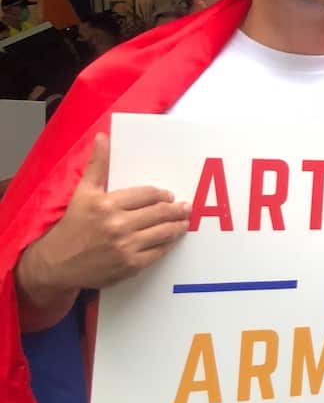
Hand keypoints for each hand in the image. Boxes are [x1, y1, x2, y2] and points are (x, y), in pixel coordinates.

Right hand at [16, 133, 189, 329]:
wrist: (58, 263)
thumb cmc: (73, 224)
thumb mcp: (83, 192)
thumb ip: (97, 165)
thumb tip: (102, 137)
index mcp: (107, 204)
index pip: (148, 194)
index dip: (162, 195)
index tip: (169, 196)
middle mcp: (117, 225)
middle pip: (160, 212)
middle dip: (176, 209)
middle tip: (185, 207)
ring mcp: (125, 246)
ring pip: (164, 232)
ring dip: (178, 226)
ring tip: (184, 222)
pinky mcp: (131, 265)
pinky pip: (159, 251)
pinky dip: (168, 244)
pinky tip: (172, 239)